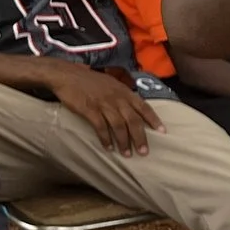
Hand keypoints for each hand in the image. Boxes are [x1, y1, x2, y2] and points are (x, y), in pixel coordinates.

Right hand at [45, 64, 163, 155]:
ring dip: (123, 142)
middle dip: (140, 137)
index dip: (154, 120)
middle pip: (133, 120)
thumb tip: (134, 109)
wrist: (67, 74)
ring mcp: (104, 104)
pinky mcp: (89, 110)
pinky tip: (108, 148)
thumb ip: (123, 96)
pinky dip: (105, 139)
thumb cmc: (90, 81)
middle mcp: (117, 98)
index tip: (163, 132)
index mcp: (125, 92)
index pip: (144, 107)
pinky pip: (100, 127)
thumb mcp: (112, 84)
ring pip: (119, 126)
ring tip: (126, 154)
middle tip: (144, 152)